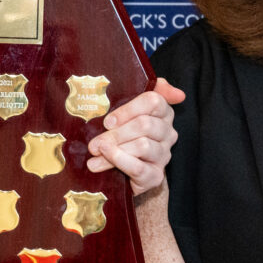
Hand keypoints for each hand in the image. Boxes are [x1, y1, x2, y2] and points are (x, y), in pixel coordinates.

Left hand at [86, 78, 183, 193]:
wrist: (124, 174)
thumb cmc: (122, 137)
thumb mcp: (125, 113)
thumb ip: (138, 92)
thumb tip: (168, 87)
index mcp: (163, 113)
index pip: (153, 101)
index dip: (128, 109)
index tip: (108, 121)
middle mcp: (167, 133)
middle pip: (145, 124)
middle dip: (116, 133)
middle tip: (94, 142)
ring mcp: (163, 155)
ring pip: (142, 145)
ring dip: (114, 148)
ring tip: (95, 152)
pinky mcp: (155, 175)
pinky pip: (138, 167)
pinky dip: (118, 162)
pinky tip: (99, 163)